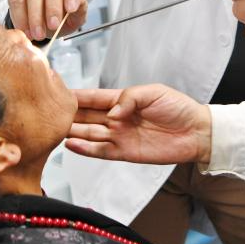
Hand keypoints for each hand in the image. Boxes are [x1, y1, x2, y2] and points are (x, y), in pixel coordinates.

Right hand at [8, 0, 86, 40]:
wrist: (44, 18)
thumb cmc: (63, 15)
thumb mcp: (75, 17)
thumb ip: (80, 11)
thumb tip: (80, 2)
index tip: (71, 9)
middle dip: (52, 8)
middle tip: (53, 26)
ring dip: (35, 16)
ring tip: (38, 34)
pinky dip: (20, 17)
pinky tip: (25, 30)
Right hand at [65, 85, 211, 164]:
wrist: (196, 132)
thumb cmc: (178, 108)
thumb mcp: (153, 92)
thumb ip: (129, 98)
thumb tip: (111, 113)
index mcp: (122, 100)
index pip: (93, 97)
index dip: (75, 95)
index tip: (56, 92)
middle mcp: (117, 118)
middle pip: (86, 116)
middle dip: (68, 114)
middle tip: (48, 113)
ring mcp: (119, 136)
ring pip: (89, 133)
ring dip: (72, 131)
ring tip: (54, 129)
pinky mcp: (125, 152)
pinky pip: (100, 151)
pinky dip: (85, 148)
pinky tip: (71, 144)